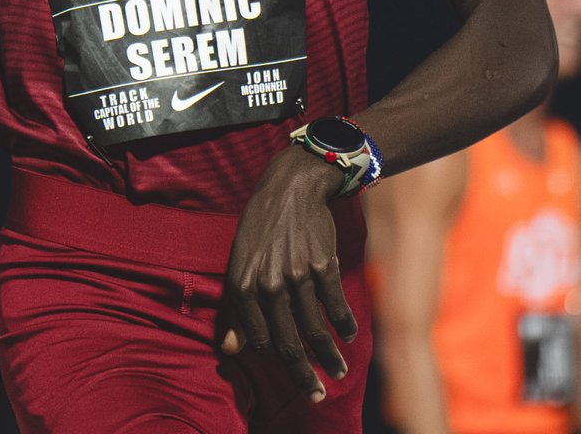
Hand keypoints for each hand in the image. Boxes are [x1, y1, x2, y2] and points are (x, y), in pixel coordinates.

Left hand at [221, 147, 357, 401]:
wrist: (291, 187)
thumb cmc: (261, 226)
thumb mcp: (238, 262)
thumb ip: (235, 307)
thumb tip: (230, 349)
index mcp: (243, 284)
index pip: (259, 339)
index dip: (275, 357)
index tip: (290, 369)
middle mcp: (268, 283)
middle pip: (288, 342)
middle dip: (303, 374)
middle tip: (316, 394)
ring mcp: (297, 275)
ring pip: (315, 329)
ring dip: (329, 357)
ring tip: (338, 372)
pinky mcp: (323, 265)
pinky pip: (335, 305)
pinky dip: (345, 324)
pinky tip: (349, 335)